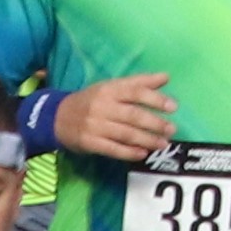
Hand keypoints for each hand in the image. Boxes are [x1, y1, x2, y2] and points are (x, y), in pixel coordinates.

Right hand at [57, 72, 181, 164]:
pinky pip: (112, 149)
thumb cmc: (92, 99)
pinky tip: (142, 154)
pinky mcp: (88, 142)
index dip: (156, 99)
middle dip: (155, 123)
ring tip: (163, 144)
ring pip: (125, 133)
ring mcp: (94, 125)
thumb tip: (166, 77)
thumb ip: (139, 82)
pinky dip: (128, 152)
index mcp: (110, 89)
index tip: (174, 107)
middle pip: (133, 115)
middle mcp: (102, 106)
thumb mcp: (112, 86)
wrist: (57, 116)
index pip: (136, 92)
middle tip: (172, 130)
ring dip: (146, 140)